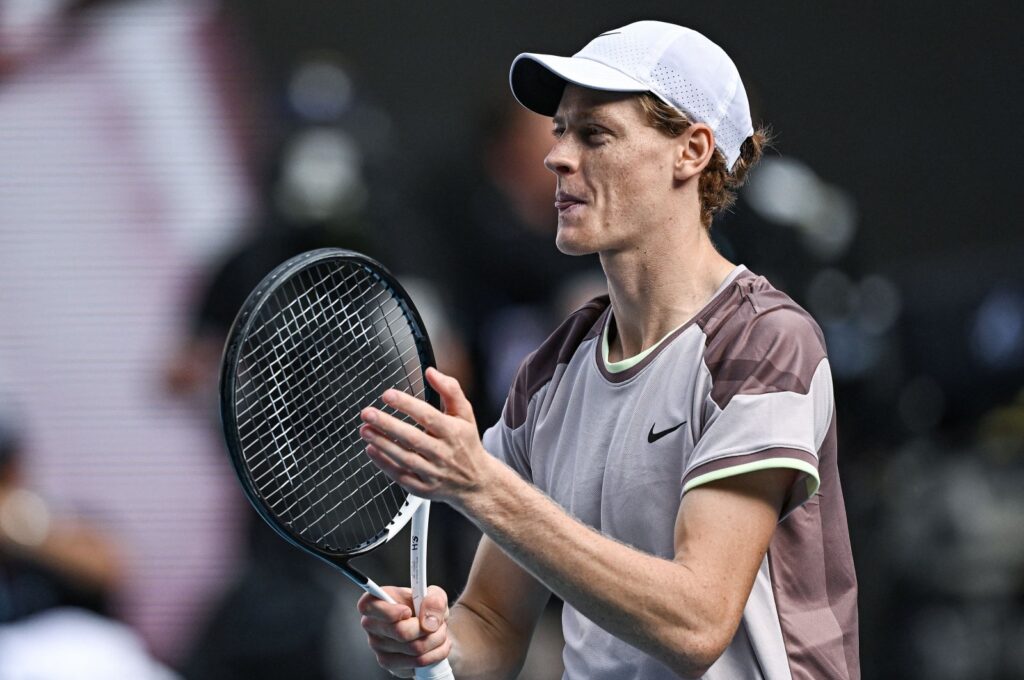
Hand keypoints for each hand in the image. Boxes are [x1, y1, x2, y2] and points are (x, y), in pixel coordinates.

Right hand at [358, 585, 451, 676]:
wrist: (430, 627)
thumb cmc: (425, 607)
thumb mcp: (434, 594)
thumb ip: (433, 601)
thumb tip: (428, 622)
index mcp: (374, 602)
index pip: (368, 607)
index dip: (391, 611)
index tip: (409, 611)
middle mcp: (372, 625)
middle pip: (401, 632)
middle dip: (428, 627)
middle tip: (437, 622)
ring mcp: (379, 648)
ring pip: (415, 648)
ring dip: (437, 639)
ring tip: (439, 632)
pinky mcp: (390, 665)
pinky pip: (420, 662)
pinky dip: (436, 653)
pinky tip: (436, 645)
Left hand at [359, 367, 492, 505]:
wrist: (476, 482)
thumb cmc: (466, 443)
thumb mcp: (465, 414)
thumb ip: (450, 390)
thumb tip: (431, 372)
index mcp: (453, 432)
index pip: (428, 416)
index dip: (407, 405)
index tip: (388, 395)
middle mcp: (443, 453)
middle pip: (412, 438)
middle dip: (387, 425)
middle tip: (368, 413)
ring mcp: (433, 473)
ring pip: (404, 459)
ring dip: (382, 444)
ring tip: (365, 430)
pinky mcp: (423, 488)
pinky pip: (401, 476)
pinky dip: (384, 464)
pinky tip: (371, 450)